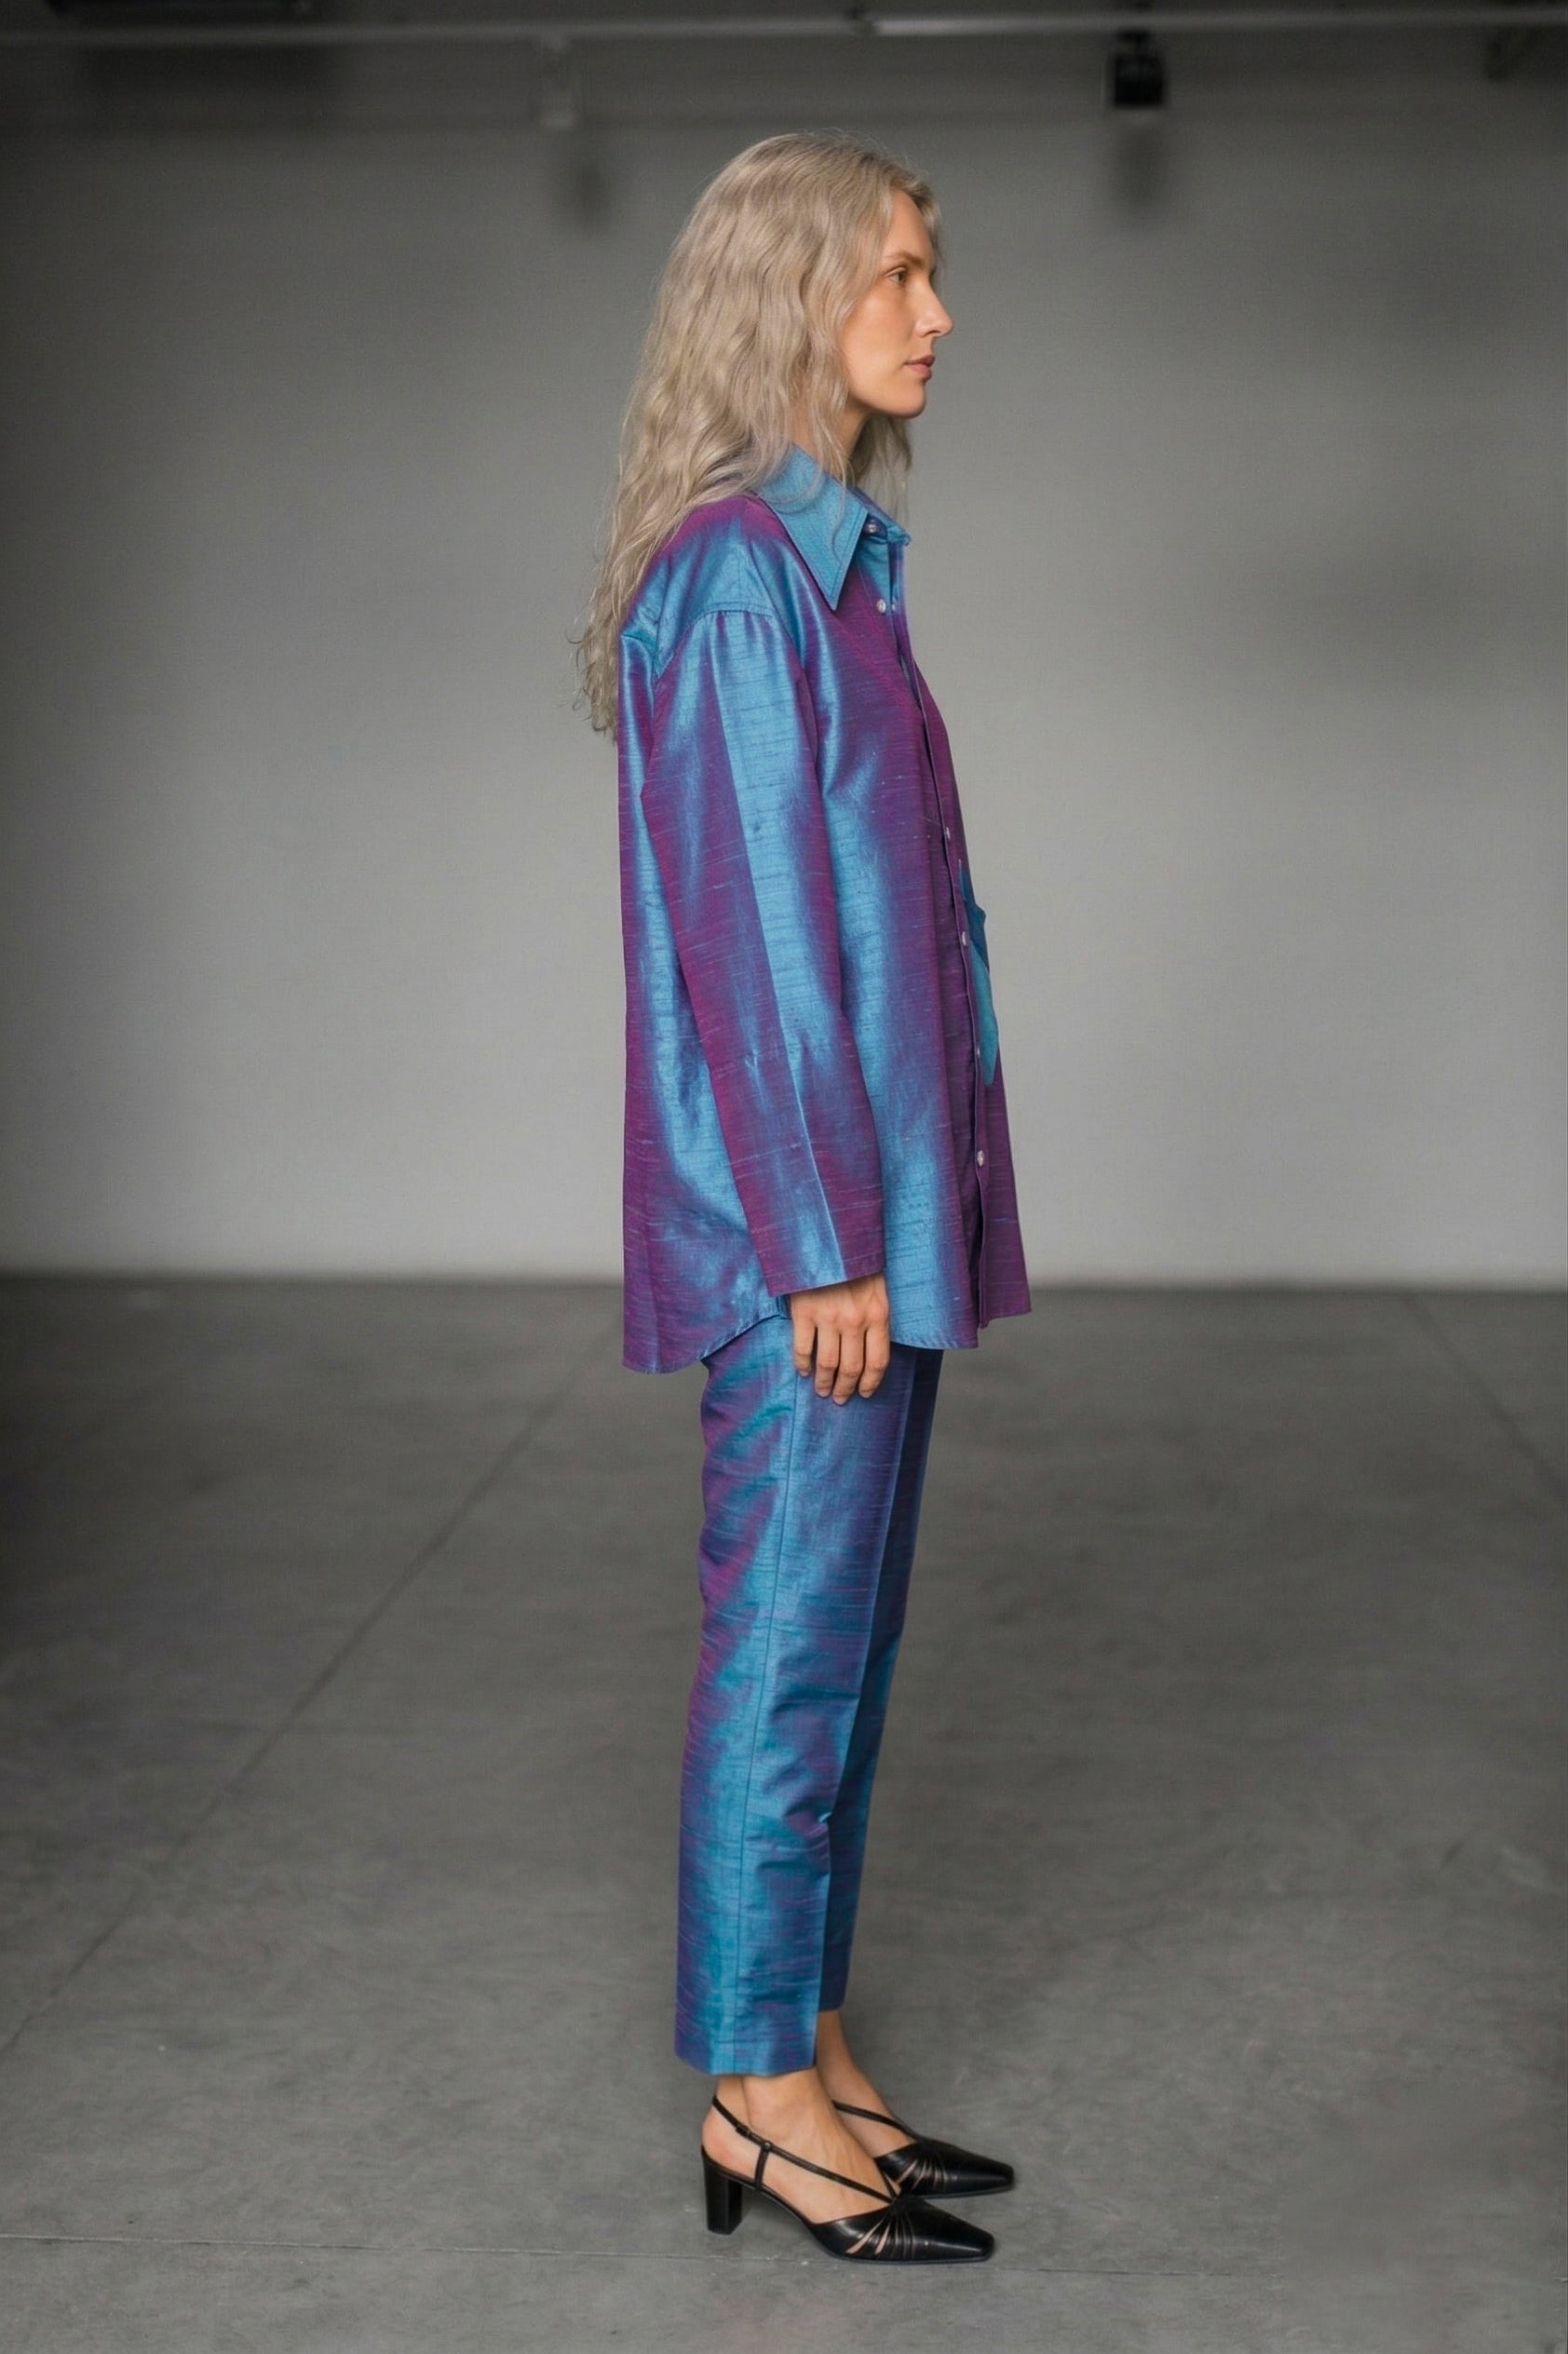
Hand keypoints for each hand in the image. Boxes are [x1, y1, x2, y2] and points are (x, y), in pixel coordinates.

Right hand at [787, 1273, 890, 1403]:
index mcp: (878, 1314)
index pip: (878, 1361)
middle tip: (840, 1398)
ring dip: (824, 1382)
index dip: (871, 1382)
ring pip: (827, 1363)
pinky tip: (802, 1370)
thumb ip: (876, 1315)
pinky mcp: (804, 1312)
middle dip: (846, 1388)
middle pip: (852, 1368)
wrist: (830, 1234)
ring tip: (822, 1390)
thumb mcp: (878, 1287)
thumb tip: (870, 1347)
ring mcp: (828, 1318)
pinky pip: (802, 1348)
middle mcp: (855, 1321)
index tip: (864, 1393)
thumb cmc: (857, 1260)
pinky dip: (802, 1364)